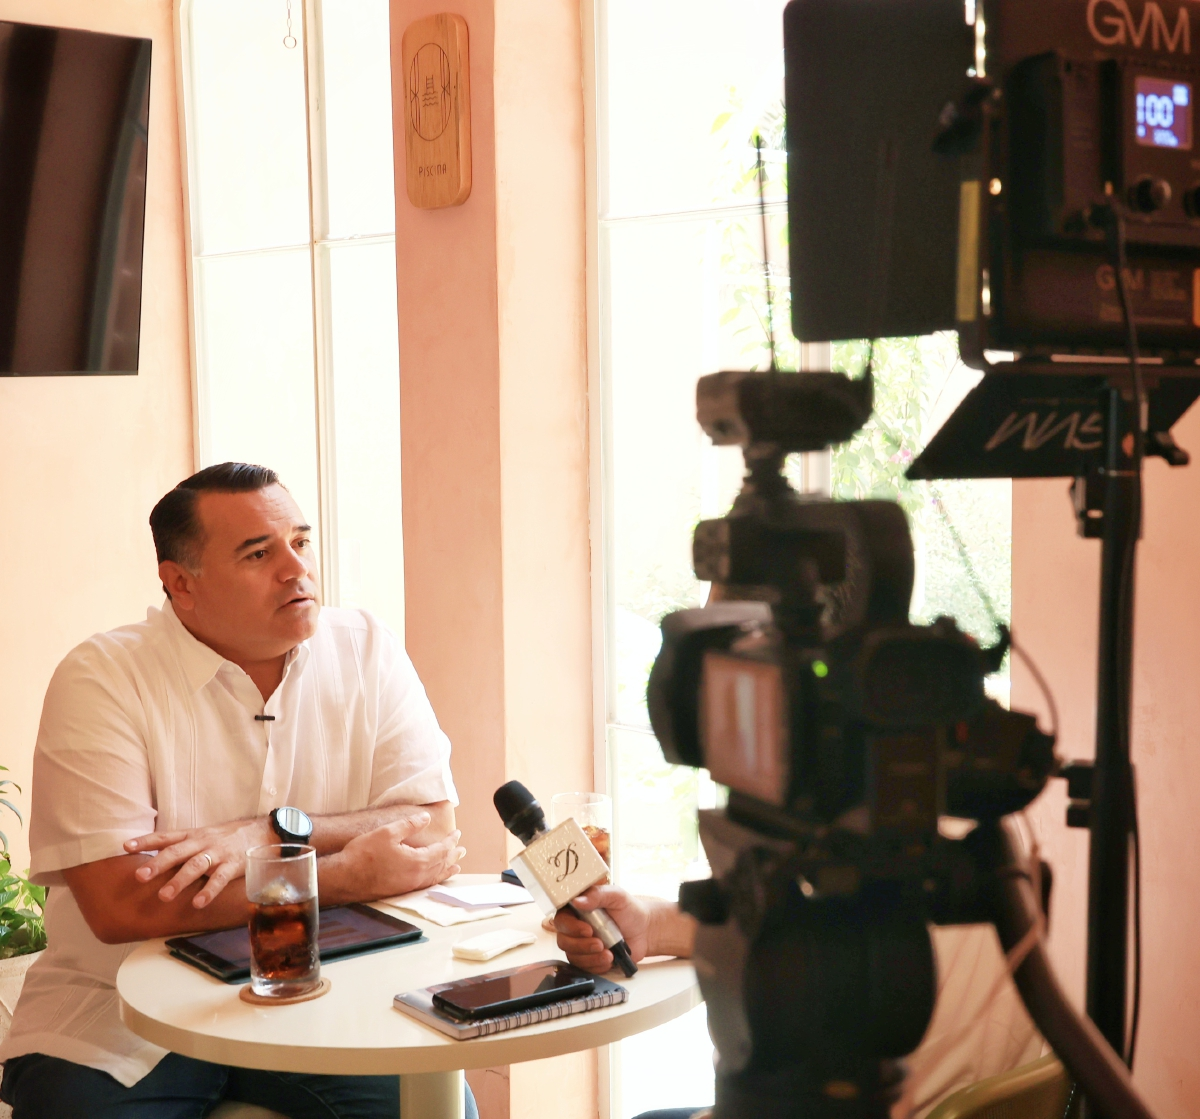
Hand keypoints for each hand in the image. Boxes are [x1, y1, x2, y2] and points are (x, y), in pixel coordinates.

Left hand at [125, 818, 274, 907]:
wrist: (263, 831)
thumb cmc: (228, 838)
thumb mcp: (205, 836)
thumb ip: (184, 847)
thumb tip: (154, 861)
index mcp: (193, 836)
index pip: (166, 837)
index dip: (146, 841)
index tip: (126, 847)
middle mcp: (203, 842)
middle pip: (177, 852)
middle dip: (158, 864)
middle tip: (140, 877)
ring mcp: (218, 853)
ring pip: (196, 865)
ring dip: (179, 880)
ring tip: (164, 896)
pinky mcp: (234, 864)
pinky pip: (220, 878)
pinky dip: (209, 891)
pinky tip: (198, 903)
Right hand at [338, 814, 464, 897]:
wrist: (345, 878)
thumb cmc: (364, 854)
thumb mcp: (387, 832)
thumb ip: (409, 825)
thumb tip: (426, 819)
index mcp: (417, 861)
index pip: (441, 850)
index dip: (451, 841)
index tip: (457, 834)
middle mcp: (417, 876)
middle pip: (441, 865)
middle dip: (452, 855)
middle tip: (462, 849)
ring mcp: (408, 886)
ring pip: (434, 877)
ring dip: (446, 869)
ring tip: (456, 866)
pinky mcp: (400, 891)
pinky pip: (425, 885)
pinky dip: (435, 879)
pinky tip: (433, 878)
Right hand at [554, 885, 650, 972]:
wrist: (644, 931)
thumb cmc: (629, 910)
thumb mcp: (616, 896)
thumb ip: (597, 895)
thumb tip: (577, 900)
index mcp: (578, 909)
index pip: (562, 919)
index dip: (571, 927)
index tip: (588, 930)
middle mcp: (576, 927)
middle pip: (564, 940)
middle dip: (582, 945)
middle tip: (600, 944)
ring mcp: (582, 945)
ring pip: (573, 956)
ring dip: (591, 957)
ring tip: (609, 953)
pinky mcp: (589, 959)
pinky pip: (584, 968)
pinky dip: (597, 966)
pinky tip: (609, 959)